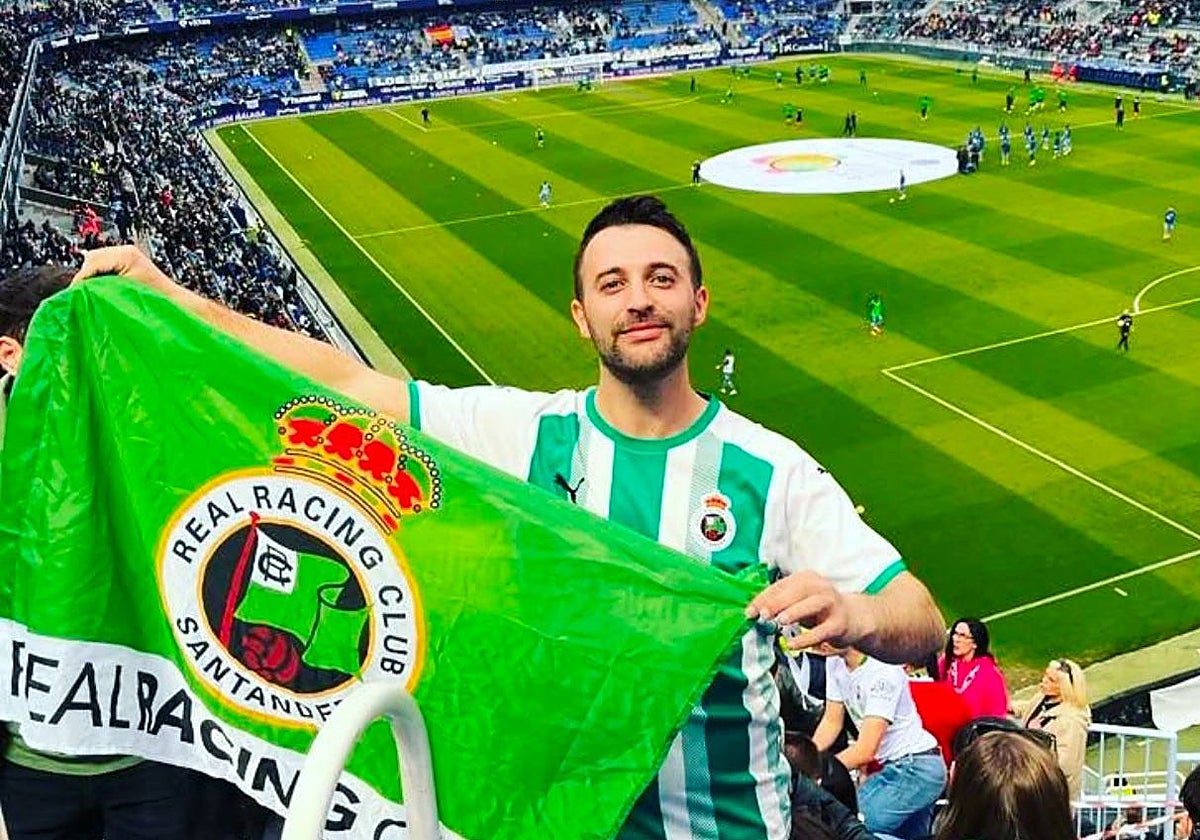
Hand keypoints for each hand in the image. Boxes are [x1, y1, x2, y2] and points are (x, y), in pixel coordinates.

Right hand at [72, 245, 173, 292]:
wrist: (172, 300)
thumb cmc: (154, 298)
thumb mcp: (123, 292)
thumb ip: (102, 288)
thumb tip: (82, 289)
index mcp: (125, 255)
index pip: (93, 263)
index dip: (82, 278)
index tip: (74, 292)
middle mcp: (125, 250)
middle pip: (92, 258)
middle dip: (84, 275)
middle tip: (78, 292)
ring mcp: (125, 253)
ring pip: (95, 260)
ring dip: (90, 274)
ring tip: (86, 290)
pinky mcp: (126, 260)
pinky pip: (103, 263)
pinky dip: (97, 273)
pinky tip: (95, 285)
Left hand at [744, 570, 870, 650]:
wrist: (854, 617)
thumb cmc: (819, 609)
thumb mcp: (798, 601)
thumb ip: (779, 603)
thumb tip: (754, 611)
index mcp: (806, 578)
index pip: (781, 585)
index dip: (764, 598)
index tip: (750, 612)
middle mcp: (820, 587)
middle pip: (796, 591)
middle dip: (777, 602)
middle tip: (762, 614)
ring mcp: (832, 604)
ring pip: (812, 604)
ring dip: (795, 612)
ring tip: (780, 621)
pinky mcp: (839, 623)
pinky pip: (822, 631)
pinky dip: (806, 638)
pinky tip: (793, 644)